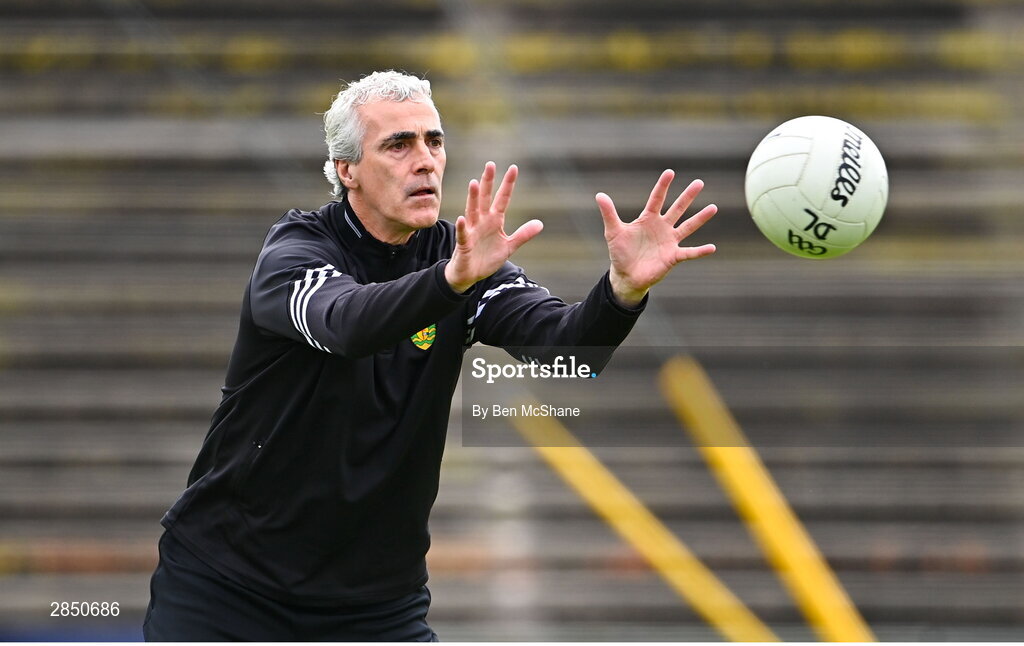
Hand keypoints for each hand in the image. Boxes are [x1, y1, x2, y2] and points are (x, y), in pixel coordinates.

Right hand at [445, 162, 543, 293]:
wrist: (469, 275)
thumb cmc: (486, 258)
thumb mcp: (509, 247)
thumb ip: (523, 235)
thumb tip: (540, 223)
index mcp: (494, 221)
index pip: (502, 199)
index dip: (508, 184)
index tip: (513, 168)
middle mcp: (482, 222)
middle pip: (485, 199)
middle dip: (488, 182)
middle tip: (490, 164)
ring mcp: (472, 232)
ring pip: (472, 211)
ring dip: (473, 198)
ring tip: (474, 183)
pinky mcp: (464, 245)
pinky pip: (462, 234)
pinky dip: (461, 227)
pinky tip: (461, 218)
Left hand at [597, 170, 716, 306]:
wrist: (625, 275)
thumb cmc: (620, 253)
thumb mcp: (614, 231)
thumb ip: (609, 213)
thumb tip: (599, 194)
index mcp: (648, 219)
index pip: (657, 199)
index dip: (663, 186)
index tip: (670, 172)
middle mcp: (662, 227)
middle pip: (677, 209)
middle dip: (687, 196)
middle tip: (699, 182)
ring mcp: (669, 241)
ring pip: (687, 227)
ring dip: (700, 218)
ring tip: (713, 207)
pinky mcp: (673, 256)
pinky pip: (689, 252)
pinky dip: (700, 251)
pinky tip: (712, 247)